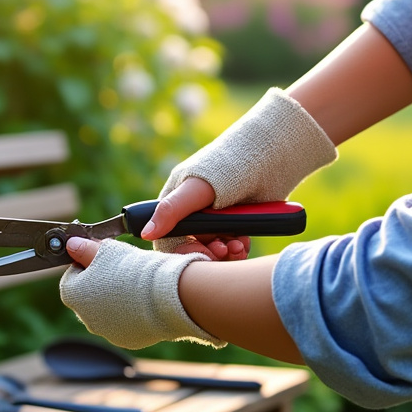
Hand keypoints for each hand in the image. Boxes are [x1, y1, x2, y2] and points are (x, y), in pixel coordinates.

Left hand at [59, 239, 223, 348]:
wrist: (166, 295)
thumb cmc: (133, 270)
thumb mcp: (106, 250)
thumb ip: (84, 248)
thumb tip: (72, 245)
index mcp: (72, 294)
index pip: (72, 275)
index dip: (87, 264)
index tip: (102, 258)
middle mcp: (84, 318)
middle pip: (88, 295)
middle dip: (100, 283)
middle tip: (120, 270)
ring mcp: (106, 332)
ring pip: (106, 311)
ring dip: (115, 300)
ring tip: (135, 286)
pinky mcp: (126, 340)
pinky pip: (124, 324)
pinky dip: (130, 314)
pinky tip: (143, 302)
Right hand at [133, 177, 250, 261]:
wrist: (266, 156)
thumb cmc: (226, 166)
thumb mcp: (195, 189)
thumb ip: (170, 210)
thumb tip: (145, 234)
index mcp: (175, 204)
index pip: (169, 239)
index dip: (184, 252)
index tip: (202, 256)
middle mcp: (192, 214)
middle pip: (193, 248)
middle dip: (209, 254)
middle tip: (224, 251)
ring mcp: (215, 219)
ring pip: (214, 249)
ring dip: (226, 253)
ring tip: (238, 246)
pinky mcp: (234, 223)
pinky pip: (232, 245)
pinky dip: (238, 248)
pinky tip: (244, 242)